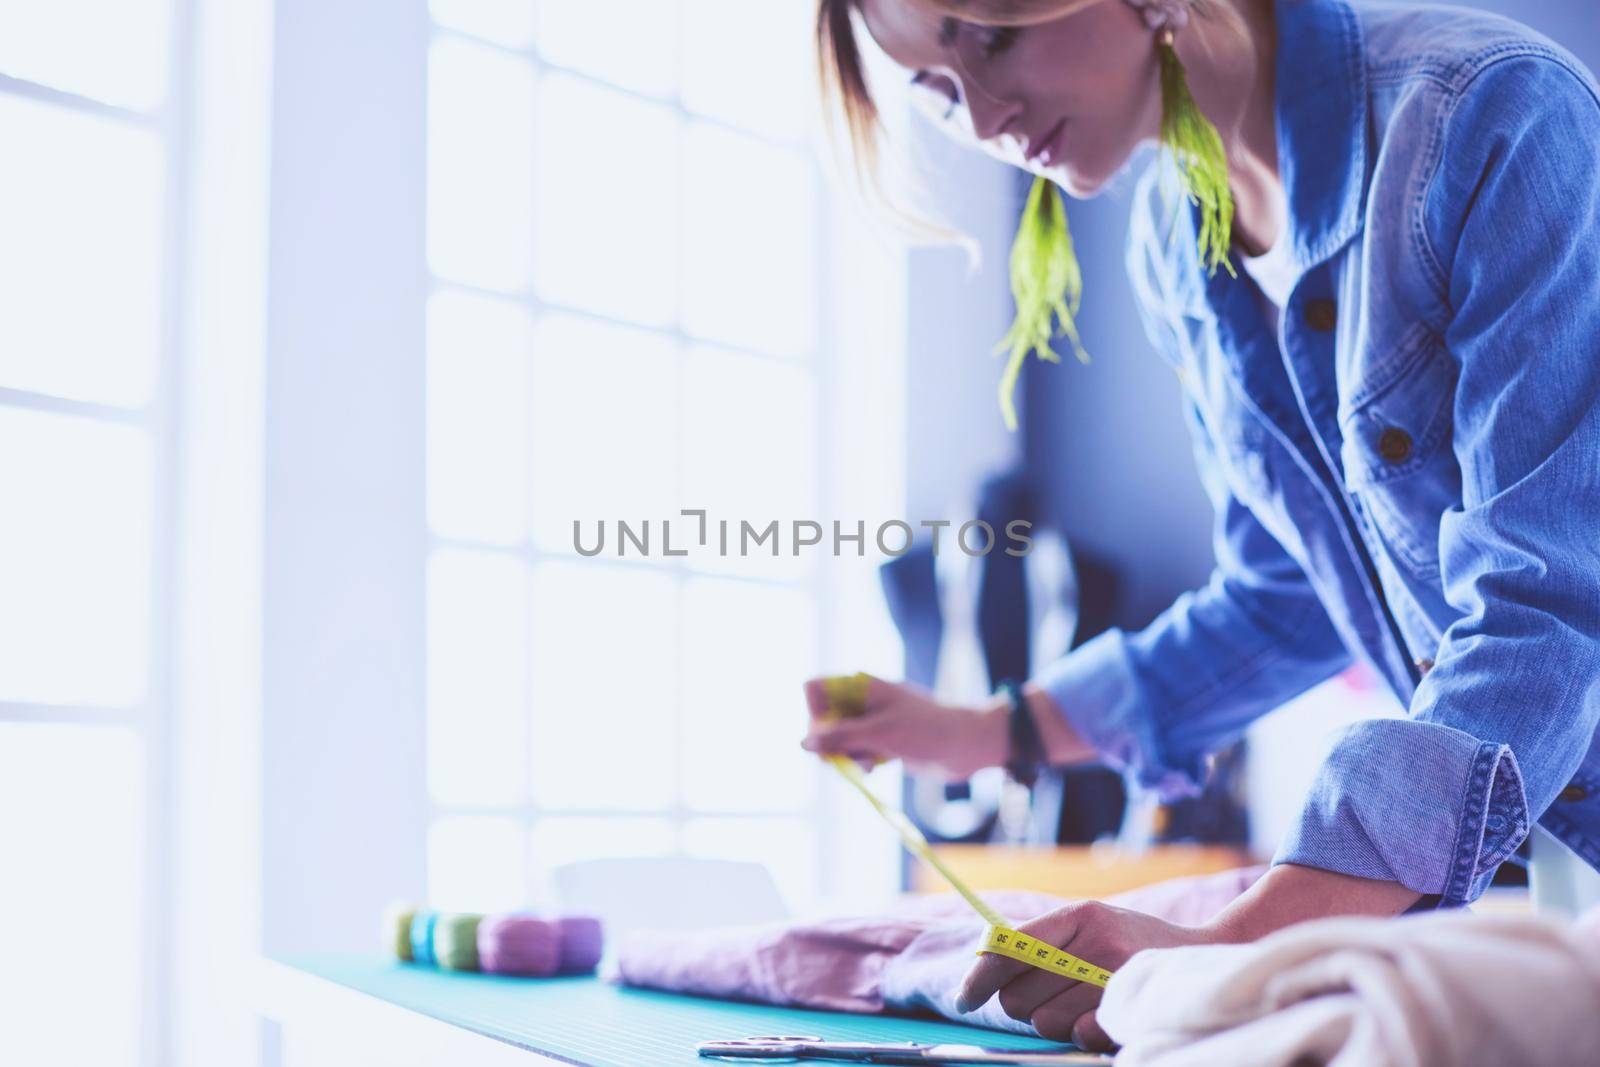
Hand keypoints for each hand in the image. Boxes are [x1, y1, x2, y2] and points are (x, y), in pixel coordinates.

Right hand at [798, 675, 1007, 780]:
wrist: (967, 746)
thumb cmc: (927, 731)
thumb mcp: (881, 734)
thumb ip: (841, 737)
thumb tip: (803, 744)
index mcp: (862, 685)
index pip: (815, 689)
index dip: (814, 714)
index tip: (829, 735)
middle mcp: (864, 700)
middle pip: (823, 718)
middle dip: (830, 742)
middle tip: (848, 758)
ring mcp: (872, 721)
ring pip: (838, 738)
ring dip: (847, 755)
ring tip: (870, 764)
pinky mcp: (882, 740)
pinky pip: (854, 751)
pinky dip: (860, 761)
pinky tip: (876, 768)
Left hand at [955, 900, 1215, 1050]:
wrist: (1209, 957)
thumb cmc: (1135, 944)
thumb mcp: (1093, 926)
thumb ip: (1046, 940)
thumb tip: (984, 960)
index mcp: (1080, 915)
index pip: (1009, 949)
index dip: (979, 979)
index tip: (964, 998)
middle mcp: (1097, 939)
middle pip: (1019, 994)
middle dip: (1023, 1005)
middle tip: (1049, 998)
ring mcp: (1117, 973)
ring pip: (1045, 1020)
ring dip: (1054, 1022)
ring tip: (1081, 1006)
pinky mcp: (1133, 1006)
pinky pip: (1079, 1036)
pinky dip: (1083, 1034)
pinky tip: (1099, 1018)